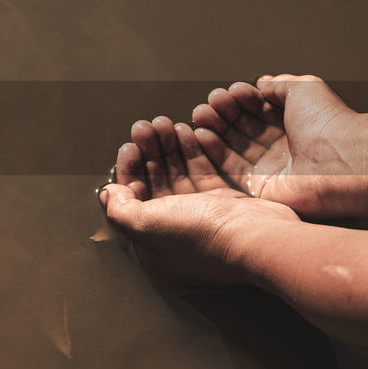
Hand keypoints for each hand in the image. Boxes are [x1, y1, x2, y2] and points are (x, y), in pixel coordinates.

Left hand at [101, 118, 298, 284]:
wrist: (258, 238)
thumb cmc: (201, 235)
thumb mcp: (145, 223)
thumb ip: (120, 209)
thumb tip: (109, 193)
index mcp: (154, 245)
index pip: (133, 202)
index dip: (128, 171)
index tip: (130, 147)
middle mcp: (178, 232)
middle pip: (157, 184)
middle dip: (150, 152)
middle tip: (147, 126)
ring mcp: (204, 217)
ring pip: (180, 174)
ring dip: (171, 147)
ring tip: (167, 123)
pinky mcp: (226, 203)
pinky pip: (205, 172)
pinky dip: (195, 152)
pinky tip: (188, 132)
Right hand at [190, 75, 363, 216]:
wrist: (342, 159)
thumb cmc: (329, 123)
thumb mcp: (304, 88)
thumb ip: (279, 85)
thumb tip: (262, 82)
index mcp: (295, 126)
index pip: (260, 111)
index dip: (243, 100)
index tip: (230, 91)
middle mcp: (283, 149)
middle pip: (244, 128)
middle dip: (225, 112)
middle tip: (210, 101)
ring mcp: (271, 170)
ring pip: (234, 148)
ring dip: (214, 130)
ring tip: (200, 114)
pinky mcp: (260, 190)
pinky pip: (231, 171)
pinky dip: (214, 153)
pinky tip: (201, 135)